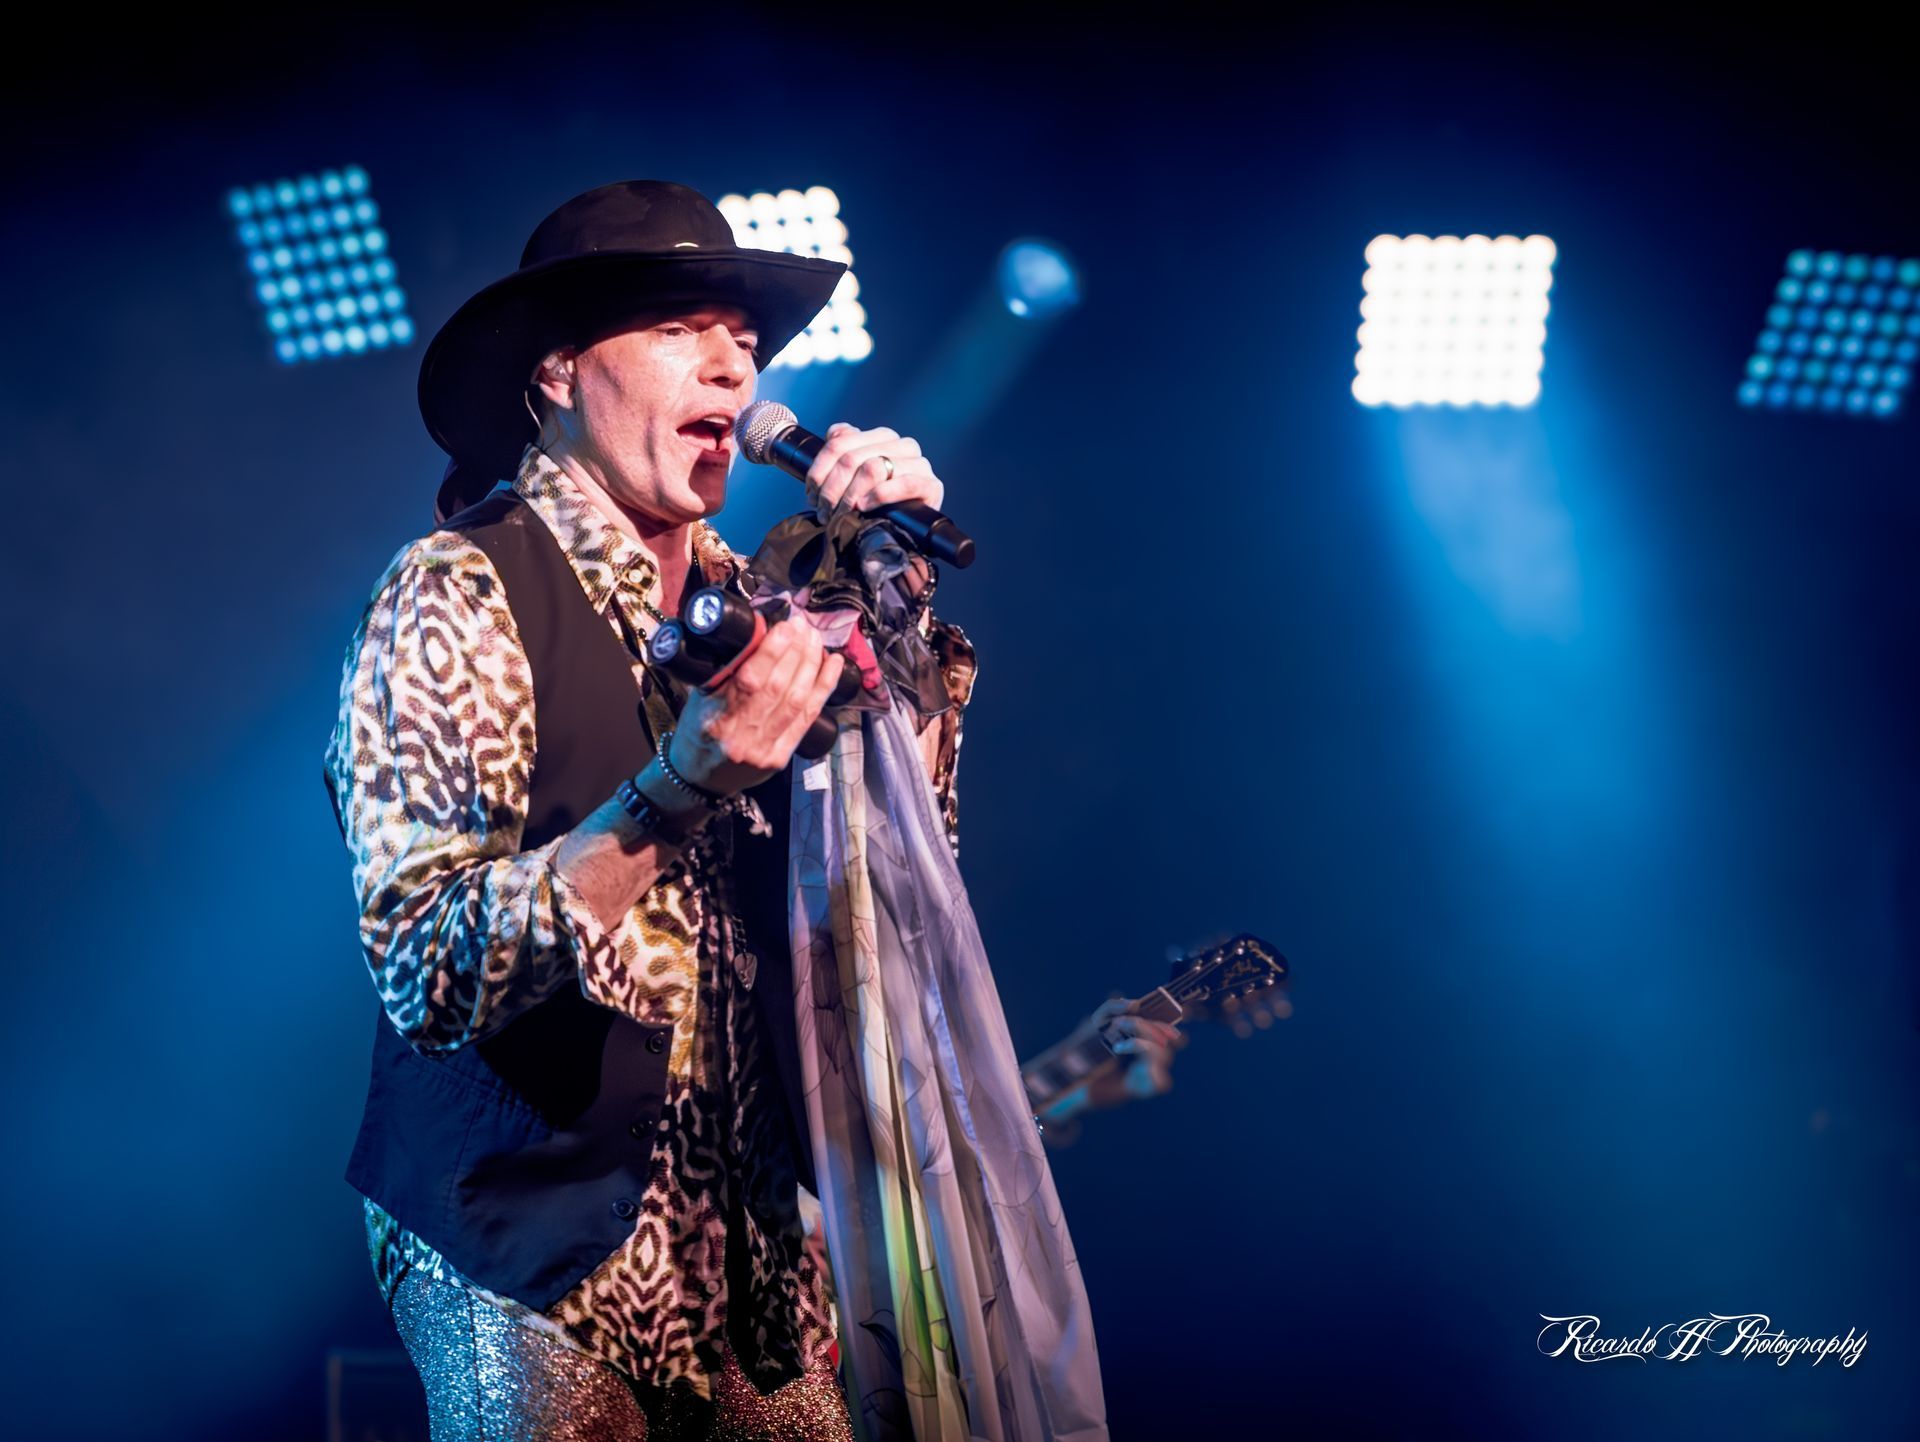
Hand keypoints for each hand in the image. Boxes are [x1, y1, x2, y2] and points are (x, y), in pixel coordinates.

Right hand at [666, 616, 843, 796]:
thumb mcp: (700, 698)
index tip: (787, 626)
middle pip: (779, 687)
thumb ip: (728, 672)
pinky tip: (833, 665)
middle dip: (797, 651)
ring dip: (812, 665)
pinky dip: (823, 688)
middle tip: (804, 627)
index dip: (774, 650)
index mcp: (716, 717)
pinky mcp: (781, 757)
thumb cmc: (697, 733)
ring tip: (815, 640)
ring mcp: (764, 749)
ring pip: (797, 700)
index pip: (751, 679)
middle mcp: (742, 735)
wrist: (698, 779)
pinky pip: (808, 718)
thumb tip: (760, 635)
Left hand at [806, 421, 945, 521]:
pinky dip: (879, 495)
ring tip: (841, 514)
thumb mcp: (854, 476)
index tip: (811, 493)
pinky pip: (904, 483)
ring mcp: (920, 464)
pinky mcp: (931, 485)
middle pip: (852, 458)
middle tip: (823, 511)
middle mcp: (902, 445)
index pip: (840, 442)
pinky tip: (865, 507)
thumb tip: (834, 434)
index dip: (819, 469)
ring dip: (850, 495)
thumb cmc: (877, 504)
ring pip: (873, 468)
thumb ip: (843, 449)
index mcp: (883, 436)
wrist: (907, 531)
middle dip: (831, 489)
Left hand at [1084, 997, 1186, 1110]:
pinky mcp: (1142, 1087)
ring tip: (1117, 1045)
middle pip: (1170, 1037)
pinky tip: (1133, 1068)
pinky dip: (1152, 1071)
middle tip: (1122, 1023)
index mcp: (1144, 1033)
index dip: (1178, 1016)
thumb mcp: (1096, 1021)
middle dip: (1148, 1027)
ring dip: (1142, 1044)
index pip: (1168, 1023)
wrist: (1070, 1076)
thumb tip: (1135, 1004)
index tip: (1183, 1010)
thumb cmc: (1085, 1047)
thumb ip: (1112, 1007)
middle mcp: (1150, 1051)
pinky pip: (1162, 1082)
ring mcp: (1148, 1070)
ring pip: (1164, 1055)